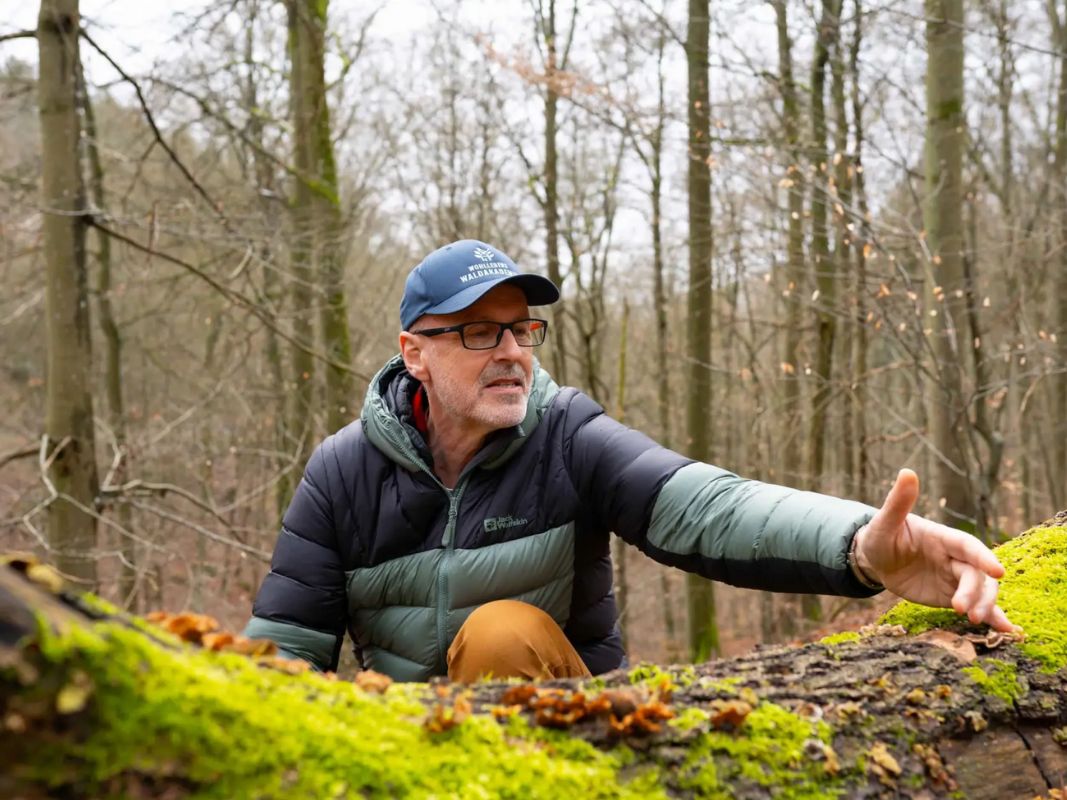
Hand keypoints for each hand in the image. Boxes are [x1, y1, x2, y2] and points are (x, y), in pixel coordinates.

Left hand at [854, 468, 1017, 632]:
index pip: (968, 546)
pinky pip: (977, 606)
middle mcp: (955, 558)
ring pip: (982, 591)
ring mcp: (955, 578)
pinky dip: (992, 618)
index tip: (997, 571)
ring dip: (985, 605)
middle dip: (977, 592)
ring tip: (975, 621)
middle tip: (964, 610)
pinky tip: (1004, 631)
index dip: (983, 557)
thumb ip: (897, 502)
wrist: (874, 559)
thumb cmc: (880, 536)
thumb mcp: (884, 522)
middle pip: (977, 574)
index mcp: (943, 537)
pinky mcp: (952, 595)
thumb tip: (907, 472)